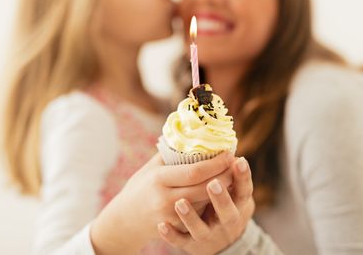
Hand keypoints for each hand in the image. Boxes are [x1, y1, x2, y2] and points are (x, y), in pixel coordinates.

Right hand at [90, 151, 234, 253]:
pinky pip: (198, 214)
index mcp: (159, 179)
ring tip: (232, 175)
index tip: (229, 153)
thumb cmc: (138, 188)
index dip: (216, 163)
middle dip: (225, 176)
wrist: (124, 220)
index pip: (195, 171)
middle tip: (238, 164)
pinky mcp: (175, 228)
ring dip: (221, 189)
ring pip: (204, 202)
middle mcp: (165, 198)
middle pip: (204, 187)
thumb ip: (170, 154)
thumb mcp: (150, 168)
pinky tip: (220, 193)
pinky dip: (210, 203)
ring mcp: (170, 216)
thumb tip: (191, 133)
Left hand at [157, 157, 254, 254]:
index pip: (244, 191)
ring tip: (180, 202)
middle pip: (226, 211)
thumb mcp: (235, 192)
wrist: (216, 238)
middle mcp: (226, 221)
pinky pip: (181, 242)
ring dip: (191, 216)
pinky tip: (161, 226)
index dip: (241, 176)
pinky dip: (172, 235)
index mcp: (239, 203)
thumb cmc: (221, 202)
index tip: (236, 159)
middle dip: (220, 197)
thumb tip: (217, 136)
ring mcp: (208, 235)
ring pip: (201, 229)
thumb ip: (228, 171)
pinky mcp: (191, 245)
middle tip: (213, 183)